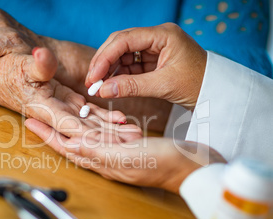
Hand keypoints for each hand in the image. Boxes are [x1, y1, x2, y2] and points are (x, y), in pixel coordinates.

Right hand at [0, 5, 142, 140]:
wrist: (1, 73)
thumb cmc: (7, 70)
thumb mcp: (20, 66)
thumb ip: (36, 65)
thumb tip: (43, 56)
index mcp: (44, 108)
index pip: (69, 125)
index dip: (88, 134)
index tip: (109, 141)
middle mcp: (55, 114)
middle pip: (86, 131)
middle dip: (109, 138)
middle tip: (133, 142)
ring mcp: (63, 110)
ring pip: (91, 125)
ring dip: (111, 130)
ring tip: (134, 133)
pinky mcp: (68, 104)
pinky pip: (88, 115)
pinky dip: (105, 117)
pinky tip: (121, 119)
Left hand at [25, 118, 225, 193]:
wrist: (194, 167)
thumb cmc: (166, 164)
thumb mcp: (130, 156)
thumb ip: (99, 152)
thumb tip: (70, 146)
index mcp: (103, 161)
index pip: (67, 146)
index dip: (48, 134)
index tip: (30, 121)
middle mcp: (107, 158)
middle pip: (74, 140)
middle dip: (55, 128)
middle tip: (39, 112)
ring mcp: (118, 152)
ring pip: (89, 135)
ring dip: (74, 123)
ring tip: (60, 109)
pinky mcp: (130, 146)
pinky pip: (108, 133)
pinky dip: (99, 123)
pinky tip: (95, 115)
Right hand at [85, 23, 206, 109]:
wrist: (217, 93)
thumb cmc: (199, 85)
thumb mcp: (164, 86)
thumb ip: (132, 87)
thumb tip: (103, 90)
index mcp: (163, 34)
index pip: (125, 40)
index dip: (105, 57)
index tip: (93, 76)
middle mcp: (157, 37)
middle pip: (121, 44)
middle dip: (104, 62)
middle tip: (91, 81)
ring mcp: (154, 48)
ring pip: (123, 55)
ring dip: (110, 70)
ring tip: (99, 86)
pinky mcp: (153, 60)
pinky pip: (130, 65)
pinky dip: (119, 76)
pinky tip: (111, 85)